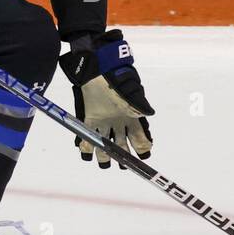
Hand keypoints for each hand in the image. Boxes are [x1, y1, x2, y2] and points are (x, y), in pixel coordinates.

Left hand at [59, 29, 154, 169]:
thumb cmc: (119, 80)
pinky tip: (86, 154)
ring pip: (105, 144)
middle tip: (121, 166)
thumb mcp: (132, 92)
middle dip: (123, 157)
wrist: (100, 68)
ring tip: (103, 163)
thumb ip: (139, 104)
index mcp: (131, 118)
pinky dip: (86, 146)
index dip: (142, 149)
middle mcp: (118, 123)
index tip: (142, 157)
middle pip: (122, 145)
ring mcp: (104, 121)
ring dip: (104, 155)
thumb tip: (147, 114)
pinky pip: (88, 135)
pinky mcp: (89, 117)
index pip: (140, 138)